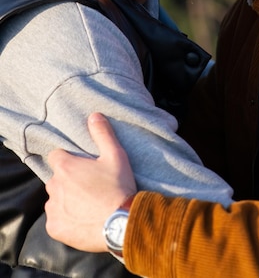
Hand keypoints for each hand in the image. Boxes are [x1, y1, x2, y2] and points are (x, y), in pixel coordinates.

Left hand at [45, 112, 136, 251]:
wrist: (120, 224)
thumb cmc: (118, 187)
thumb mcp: (115, 156)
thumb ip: (103, 134)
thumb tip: (94, 115)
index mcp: (66, 167)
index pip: (56, 156)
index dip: (68, 159)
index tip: (81, 166)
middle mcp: (54, 186)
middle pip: (56, 178)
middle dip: (68, 180)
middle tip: (88, 186)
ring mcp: (53, 208)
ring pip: (55, 199)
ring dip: (66, 199)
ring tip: (87, 204)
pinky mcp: (55, 227)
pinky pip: (55, 219)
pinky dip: (65, 219)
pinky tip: (82, 219)